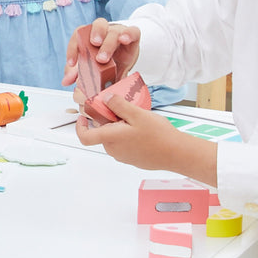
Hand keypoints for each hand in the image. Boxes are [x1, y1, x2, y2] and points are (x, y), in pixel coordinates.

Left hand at [62, 18, 140, 87]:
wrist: (124, 60)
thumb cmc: (105, 61)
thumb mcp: (91, 68)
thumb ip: (77, 73)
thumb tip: (65, 81)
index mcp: (90, 36)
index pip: (79, 34)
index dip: (73, 47)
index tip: (72, 63)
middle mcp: (104, 31)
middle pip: (98, 25)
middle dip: (95, 35)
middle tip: (92, 48)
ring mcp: (119, 33)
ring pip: (114, 31)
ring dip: (107, 44)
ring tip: (102, 59)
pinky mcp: (133, 37)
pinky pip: (133, 31)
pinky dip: (128, 34)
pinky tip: (123, 40)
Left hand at [76, 93, 217, 185]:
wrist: (177, 153)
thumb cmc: (159, 135)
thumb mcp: (137, 113)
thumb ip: (118, 105)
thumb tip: (105, 99)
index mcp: (111, 138)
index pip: (85, 137)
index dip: (80, 127)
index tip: (83, 117)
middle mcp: (114, 149)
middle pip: (102, 133)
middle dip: (107, 121)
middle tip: (121, 110)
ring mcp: (123, 156)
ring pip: (113, 139)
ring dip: (118, 128)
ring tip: (136, 119)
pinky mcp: (132, 159)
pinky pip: (123, 145)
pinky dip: (127, 136)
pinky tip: (142, 130)